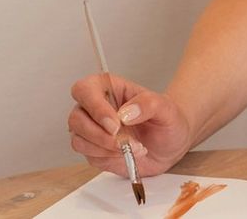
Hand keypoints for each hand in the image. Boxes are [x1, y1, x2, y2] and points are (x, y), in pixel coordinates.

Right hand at [68, 74, 192, 176]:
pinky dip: (109, 158)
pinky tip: (128, 154)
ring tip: (135, 147)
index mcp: (109, 88)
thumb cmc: (167, 119)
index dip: (94, 106)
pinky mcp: (94, 150)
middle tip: (124, 141)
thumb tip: (126, 113)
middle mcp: (95, 108)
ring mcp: (92, 130)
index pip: (84, 89)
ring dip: (106, 148)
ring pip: (78, 140)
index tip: (115, 123)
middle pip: (76, 118)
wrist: (171, 143)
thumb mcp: (166, 108)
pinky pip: (89, 156)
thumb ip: (148, 104)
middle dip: (99, 134)